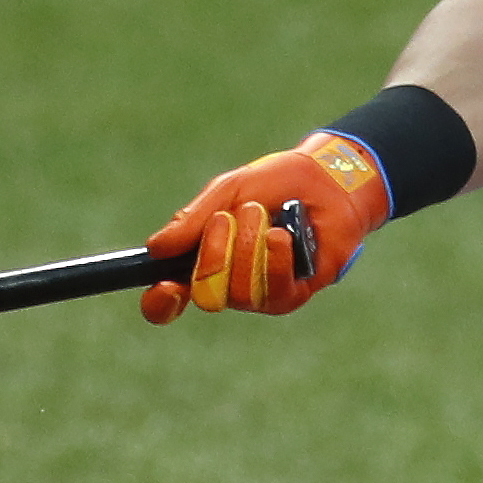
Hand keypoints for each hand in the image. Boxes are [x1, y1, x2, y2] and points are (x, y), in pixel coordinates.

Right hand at [139, 134, 396, 323]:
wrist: (326, 180)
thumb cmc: (276, 184)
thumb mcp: (228, 191)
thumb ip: (192, 219)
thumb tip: (156, 248)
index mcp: (203, 260)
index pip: (170, 299)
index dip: (161, 302)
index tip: (165, 285)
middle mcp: (228, 284)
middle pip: (205, 295)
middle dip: (214, 253)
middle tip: (231, 217)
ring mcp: (260, 293)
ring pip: (238, 292)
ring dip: (248, 246)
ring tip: (265, 215)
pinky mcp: (291, 295)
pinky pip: (272, 290)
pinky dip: (274, 258)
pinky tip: (283, 235)